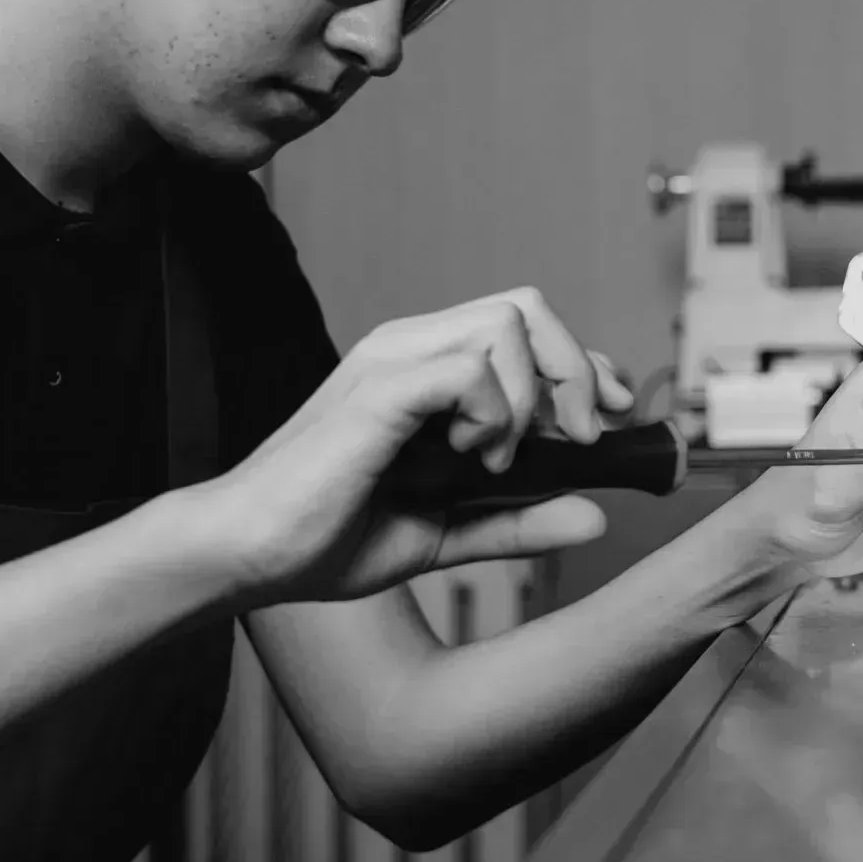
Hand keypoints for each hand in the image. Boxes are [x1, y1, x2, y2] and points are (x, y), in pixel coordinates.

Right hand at [205, 287, 633, 604]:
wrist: (248, 555)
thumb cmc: (327, 537)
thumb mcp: (447, 533)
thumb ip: (519, 521)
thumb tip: (597, 515)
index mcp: (424, 370)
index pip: (526, 328)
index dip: (584, 363)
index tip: (613, 413)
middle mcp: (410, 347)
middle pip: (528, 306)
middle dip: (575, 368)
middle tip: (578, 439)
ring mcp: (392, 360)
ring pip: (507, 324)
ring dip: (530, 397)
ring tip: (501, 460)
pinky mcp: (378, 388)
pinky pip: (470, 369)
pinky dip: (494, 414)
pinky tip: (473, 459)